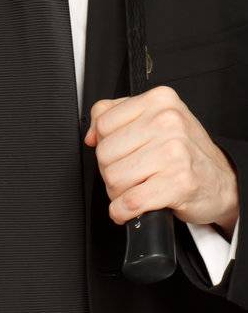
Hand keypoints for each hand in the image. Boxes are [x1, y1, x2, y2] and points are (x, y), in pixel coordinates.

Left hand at [85, 86, 240, 238]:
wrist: (221, 181)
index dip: (103, 144)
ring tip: (135, 188)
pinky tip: (129, 209)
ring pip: (113, 178)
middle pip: (105, 152)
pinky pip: (130, 201)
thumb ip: (116, 116)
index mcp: (159, 101)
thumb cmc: (184, 152)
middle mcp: (168, 121)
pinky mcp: (179, 183)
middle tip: (129, 175)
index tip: (118, 153)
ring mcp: (175, 152)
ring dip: (117, 192)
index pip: (103, 123)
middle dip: (110, 171)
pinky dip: (123, 211)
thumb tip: (91, 135)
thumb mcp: (154, 120)